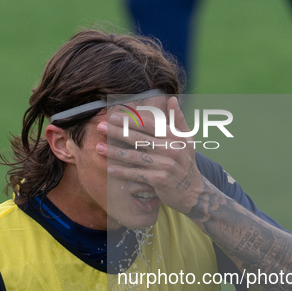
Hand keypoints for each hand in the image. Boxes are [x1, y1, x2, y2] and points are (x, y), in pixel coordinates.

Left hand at [96, 96, 203, 214]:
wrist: (193, 191)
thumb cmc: (186, 161)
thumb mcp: (186, 139)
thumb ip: (178, 119)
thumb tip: (172, 99)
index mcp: (174, 136)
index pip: (148, 124)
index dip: (130, 119)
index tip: (113, 116)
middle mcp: (170, 149)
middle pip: (138, 138)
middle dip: (117, 132)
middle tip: (100, 127)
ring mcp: (165, 165)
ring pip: (134, 156)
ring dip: (114, 152)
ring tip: (98, 148)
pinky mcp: (159, 180)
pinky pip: (136, 173)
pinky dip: (122, 171)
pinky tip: (109, 168)